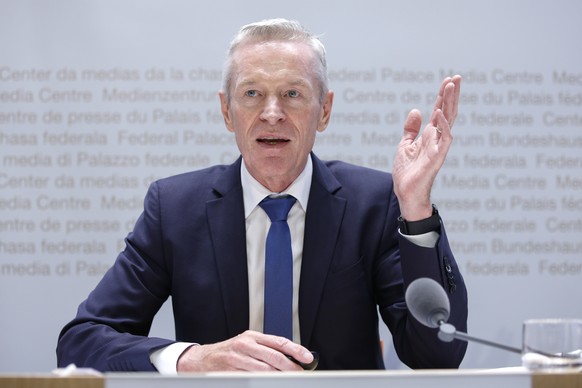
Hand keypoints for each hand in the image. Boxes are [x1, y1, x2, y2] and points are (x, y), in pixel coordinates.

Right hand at [176, 330, 313, 371]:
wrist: (201, 360)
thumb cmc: (229, 352)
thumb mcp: (248, 345)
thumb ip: (266, 349)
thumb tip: (291, 358)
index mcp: (252, 337)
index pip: (279, 341)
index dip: (296, 349)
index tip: (308, 357)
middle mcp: (245, 345)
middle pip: (273, 356)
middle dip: (290, 366)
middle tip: (300, 373)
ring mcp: (236, 359)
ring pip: (264, 370)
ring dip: (278, 376)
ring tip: (287, 380)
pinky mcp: (230, 372)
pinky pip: (250, 379)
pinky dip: (261, 382)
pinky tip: (268, 383)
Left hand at [392, 75, 460, 219]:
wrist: (406, 193)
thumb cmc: (408, 172)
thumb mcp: (405, 145)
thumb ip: (411, 129)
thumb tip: (416, 110)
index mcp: (430, 135)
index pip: (439, 111)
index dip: (443, 96)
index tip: (448, 80)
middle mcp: (437, 139)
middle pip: (447, 112)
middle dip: (451, 95)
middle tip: (456, 77)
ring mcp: (438, 147)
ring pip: (448, 121)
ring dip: (449, 104)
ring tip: (451, 86)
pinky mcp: (437, 157)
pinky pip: (444, 139)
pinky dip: (443, 126)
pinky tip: (440, 113)